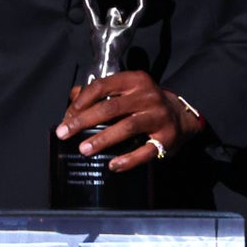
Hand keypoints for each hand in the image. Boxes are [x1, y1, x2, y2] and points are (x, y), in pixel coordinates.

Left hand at [53, 71, 204, 171]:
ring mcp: (158, 116)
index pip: (101, 86)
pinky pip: (145, 151)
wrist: (182, 116)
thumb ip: (100, 92)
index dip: (81, 101)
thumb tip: (73, 97)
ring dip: (102, 139)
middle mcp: (148, 96)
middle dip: (83, 120)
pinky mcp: (166, 138)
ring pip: (126, 127)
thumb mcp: (126, 90)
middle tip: (64, 133)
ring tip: (84, 149)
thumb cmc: (145, 102)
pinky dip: (128, 159)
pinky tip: (113, 165)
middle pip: (110, 107)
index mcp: (134, 80)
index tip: (66, 116)